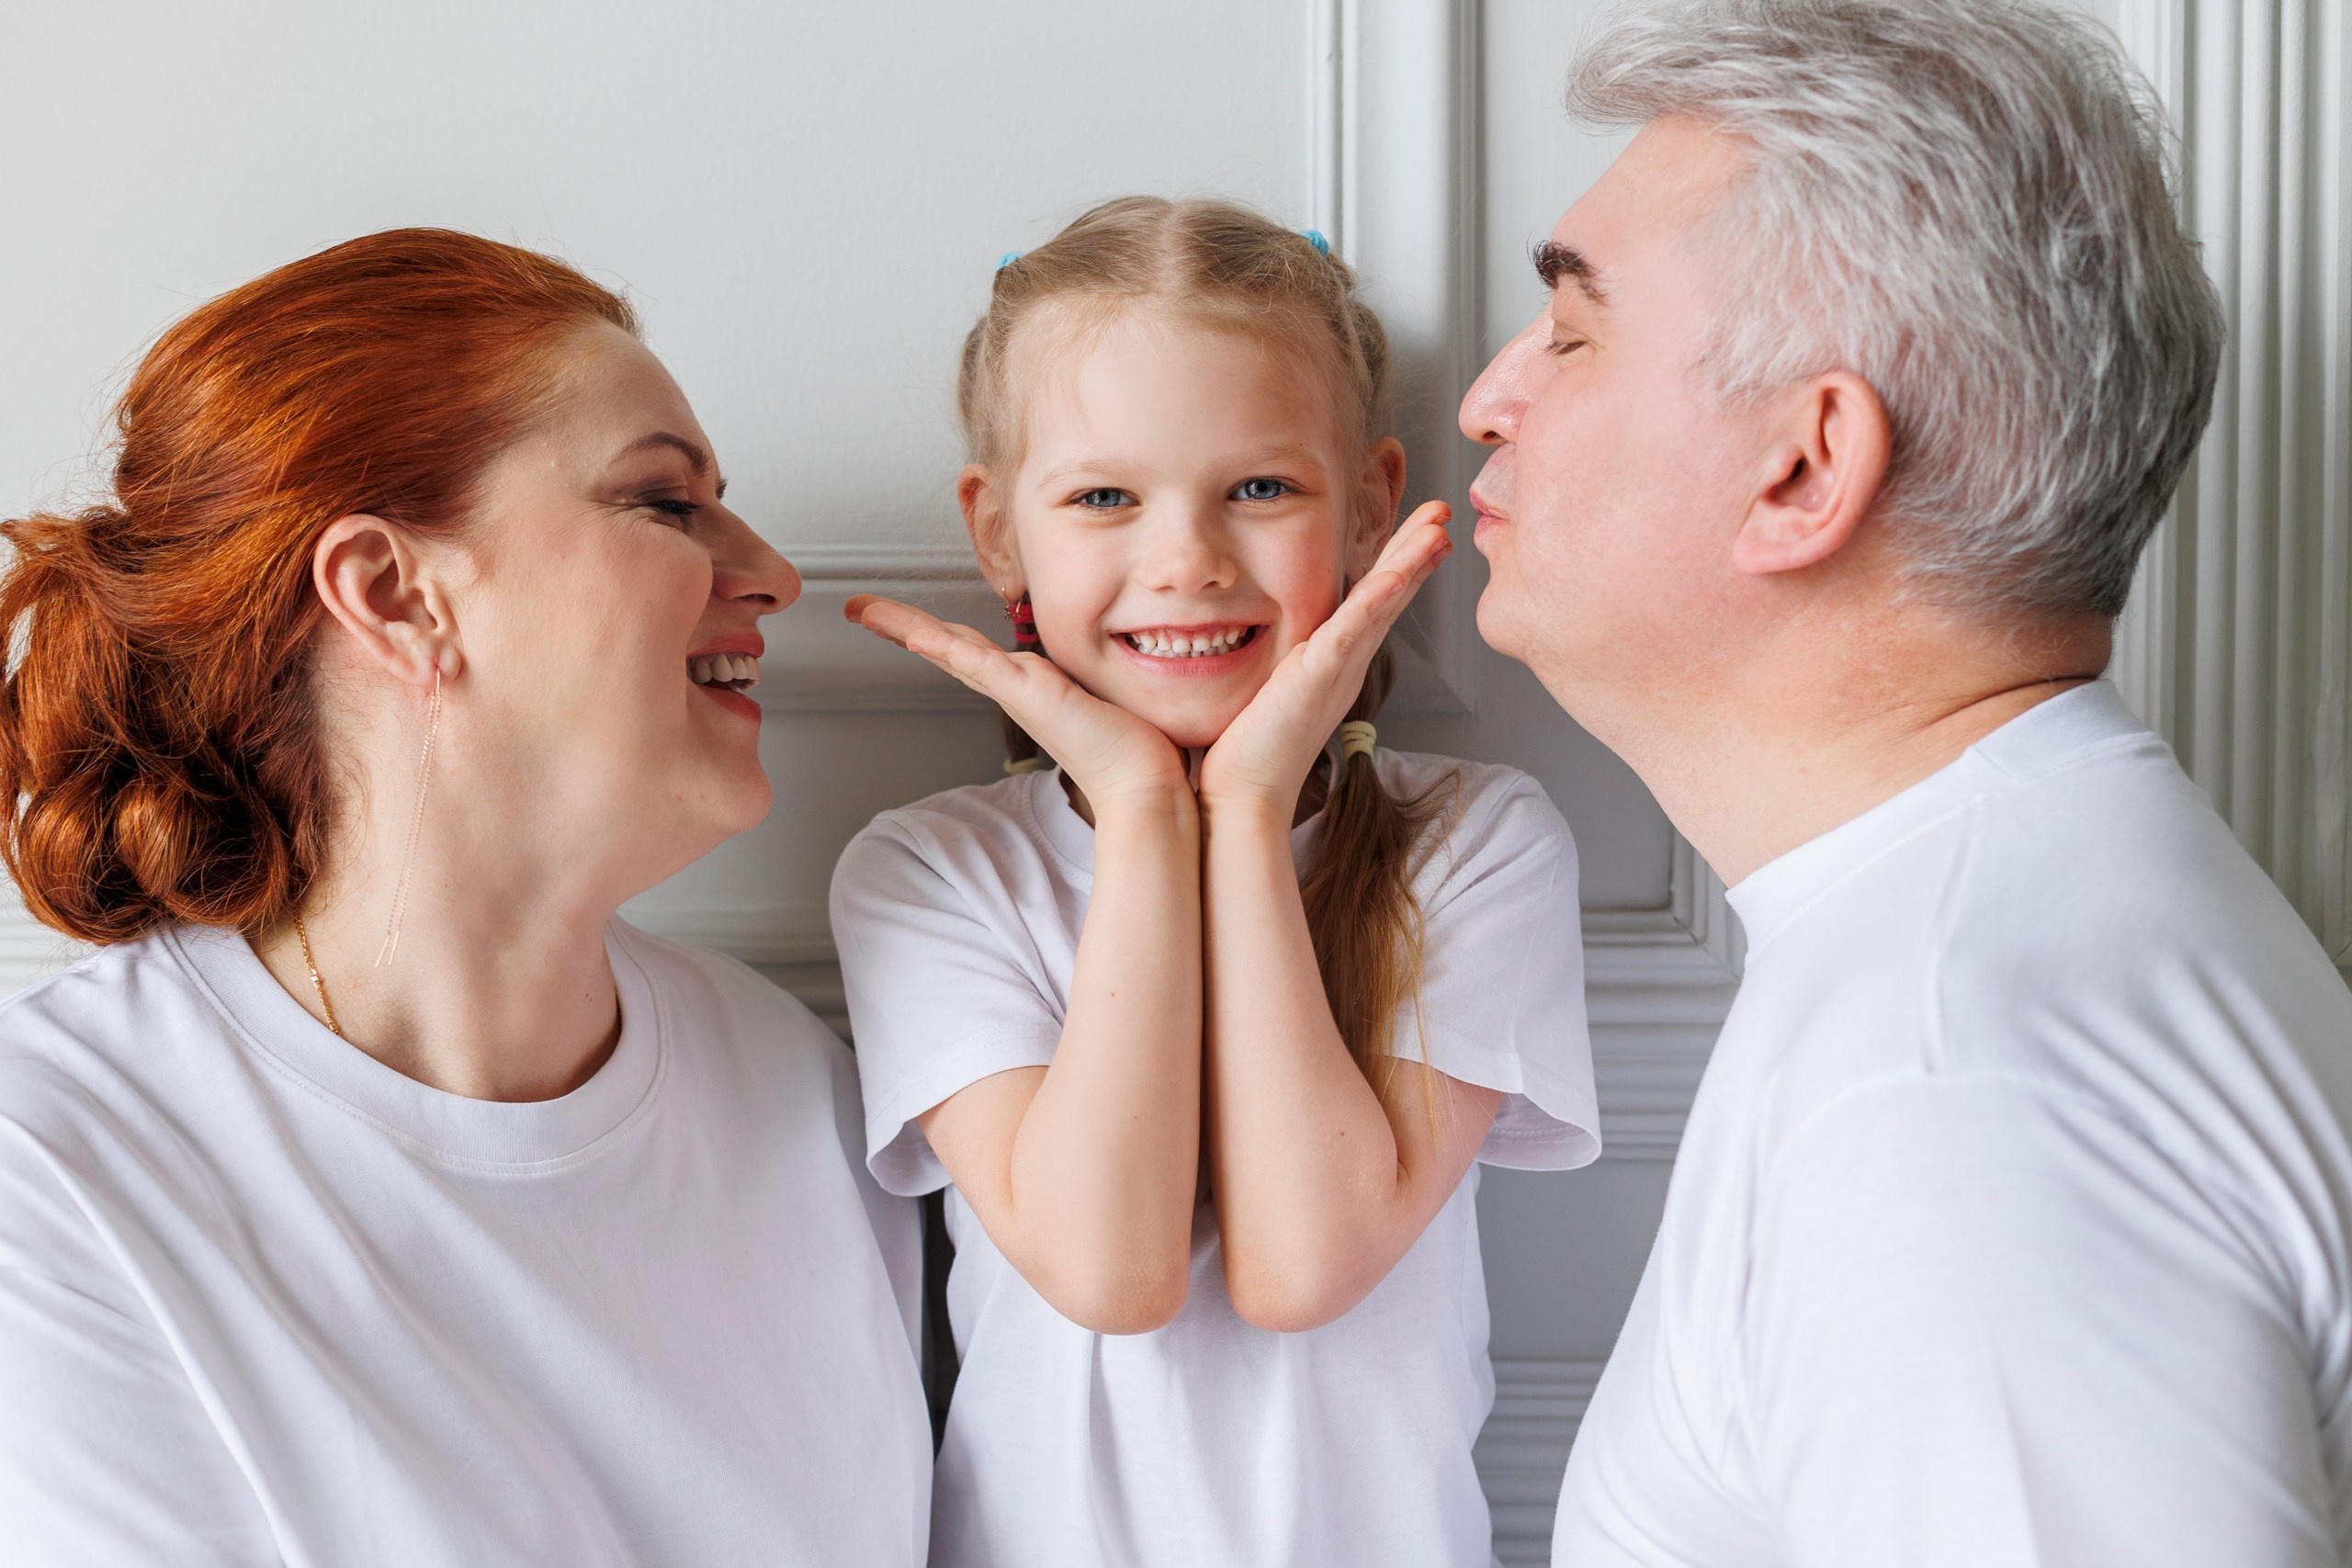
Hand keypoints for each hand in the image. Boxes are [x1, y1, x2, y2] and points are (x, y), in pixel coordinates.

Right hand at [845, 595, 1191, 808]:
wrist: (1145, 782)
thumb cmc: (1134, 746)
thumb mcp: (1102, 696)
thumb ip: (1090, 682)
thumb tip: (1100, 676)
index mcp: (1028, 685)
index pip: (969, 650)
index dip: (932, 630)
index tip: (900, 617)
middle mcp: (1014, 688)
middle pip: (946, 647)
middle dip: (901, 624)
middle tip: (861, 608)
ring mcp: (1016, 691)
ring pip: (951, 649)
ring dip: (906, 627)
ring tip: (867, 611)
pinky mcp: (1027, 695)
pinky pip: (978, 664)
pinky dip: (944, 647)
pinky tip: (917, 635)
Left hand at [1197, 502, 1452, 810]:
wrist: (1245, 794)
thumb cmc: (1250, 747)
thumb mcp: (1275, 685)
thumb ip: (1287, 658)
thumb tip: (1279, 635)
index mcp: (1337, 659)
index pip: (1375, 600)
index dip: (1401, 561)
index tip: (1424, 527)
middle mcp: (1346, 663)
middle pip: (1390, 595)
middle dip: (1417, 550)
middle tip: (1443, 512)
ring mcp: (1336, 670)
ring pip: (1381, 607)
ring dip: (1410, 565)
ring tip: (1438, 530)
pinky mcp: (1316, 680)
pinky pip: (1350, 634)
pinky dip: (1374, 603)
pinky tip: (1394, 576)